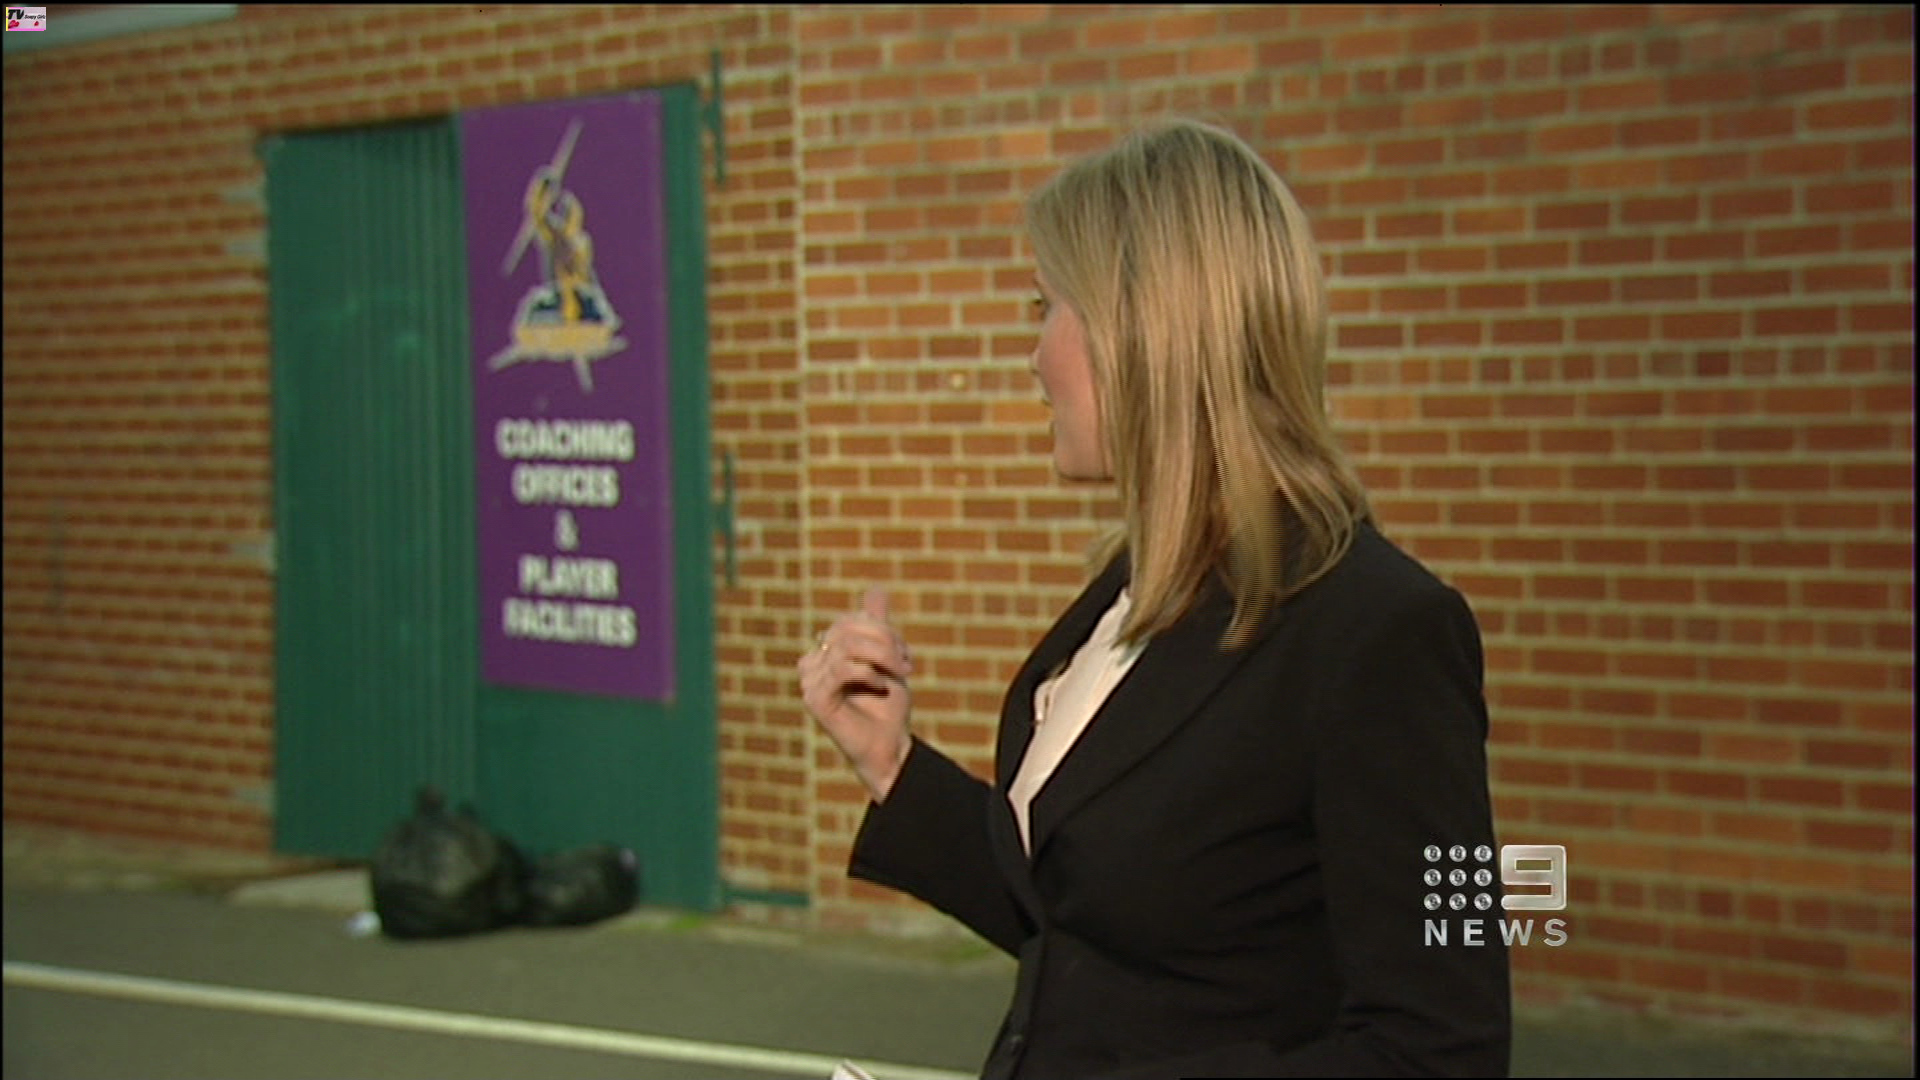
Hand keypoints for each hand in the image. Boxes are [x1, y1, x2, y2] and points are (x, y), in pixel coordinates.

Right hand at [799, 587, 913, 802]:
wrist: (889, 746)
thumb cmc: (887, 706)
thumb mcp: (887, 658)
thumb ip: (878, 625)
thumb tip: (875, 589)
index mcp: (826, 651)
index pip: (850, 621)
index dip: (881, 630)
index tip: (904, 654)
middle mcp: (812, 663)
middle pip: (847, 629)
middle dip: (884, 641)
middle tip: (905, 664)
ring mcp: (810, 681)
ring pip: (846, 646)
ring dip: (881, 657)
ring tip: (898, 674)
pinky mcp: (814, 699)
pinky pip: (841, 669)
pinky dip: (869, 674)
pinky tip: (881, 686)